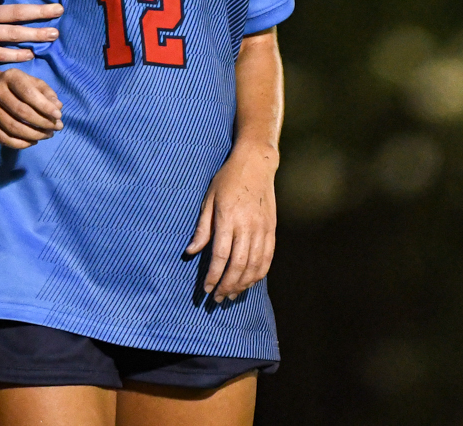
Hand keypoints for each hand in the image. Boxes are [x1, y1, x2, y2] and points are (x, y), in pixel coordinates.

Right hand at [0, 69, 61, 148]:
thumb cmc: (15, 86)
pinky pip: (2, 138)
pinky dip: (20, 144)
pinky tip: (32, 142)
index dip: (44, 106)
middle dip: (42, 123)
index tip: (59, 116)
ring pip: (12, 127)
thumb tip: (58, 107)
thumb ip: (46, 92)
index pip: (28, 93)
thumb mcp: (31, 82)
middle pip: (21, 111)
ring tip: (47, 135)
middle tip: (56, 128)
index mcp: (10, 76)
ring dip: (34, 135)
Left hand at [185, 141, 278, 303]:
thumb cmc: (227, 179)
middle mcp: (247, 225)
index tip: (206, 289)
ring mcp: (262, 228)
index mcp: (228, 218)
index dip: (213, 276)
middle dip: (227, 285)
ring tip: (231, 294)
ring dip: (243, 284)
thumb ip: (202, 228)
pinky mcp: (272, 229)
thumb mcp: (208, 199)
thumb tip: (190, 252)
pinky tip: (249, 282)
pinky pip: (267, 258)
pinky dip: (258, 274)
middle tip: (217, 298)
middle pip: (238, 265)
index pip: (221, 255)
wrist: (256, 164)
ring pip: (254, 265)